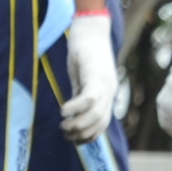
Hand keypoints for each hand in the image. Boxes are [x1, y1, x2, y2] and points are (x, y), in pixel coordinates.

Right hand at [59, 13, 119, 142]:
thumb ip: (81, 93)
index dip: (89, 136)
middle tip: (65, 135)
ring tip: (63, 126)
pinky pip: (88, 98)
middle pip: (100, 122)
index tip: (75, 141)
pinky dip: (75, 108)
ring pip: (95, 114)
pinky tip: (63, 110)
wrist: (91, 29)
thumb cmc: (85, 51)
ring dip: (78, 125)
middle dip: (81, 134)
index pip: (102, 123)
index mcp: (107, 93)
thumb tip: (74, 111)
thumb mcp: (82, 77)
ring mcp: (104, 84)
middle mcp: (109, 91)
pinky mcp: (95, 75)